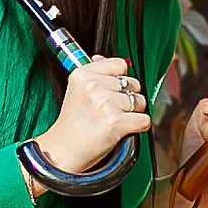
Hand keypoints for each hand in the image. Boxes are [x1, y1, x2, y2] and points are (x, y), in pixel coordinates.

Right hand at [36, 56, 151, 178]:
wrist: (64, 151)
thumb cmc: (73, 123)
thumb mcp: (76, 89)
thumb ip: (93, 72)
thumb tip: (102, 57)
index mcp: (84, 74)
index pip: (120, 64)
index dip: (120, 80)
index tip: (111, 92)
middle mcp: (94, 85)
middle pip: (133, 83)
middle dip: (128, 98)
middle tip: (110, 111)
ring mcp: (104, 103)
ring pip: (140, 101)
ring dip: (133, 114)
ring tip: (112, 122)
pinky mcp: (115, 122)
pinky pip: (144, 120)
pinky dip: (138, 128)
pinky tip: (122, 131)